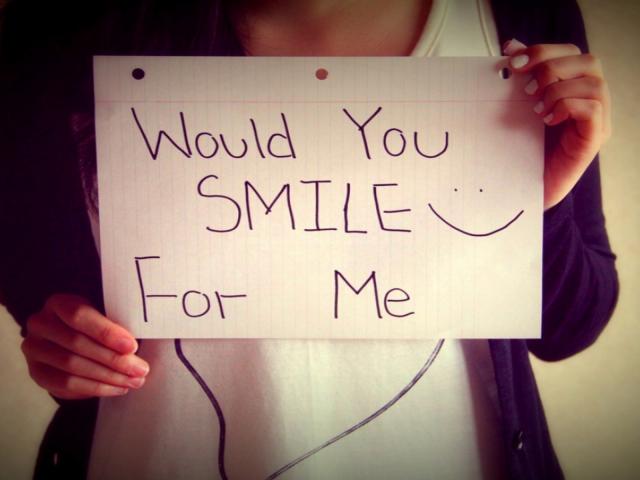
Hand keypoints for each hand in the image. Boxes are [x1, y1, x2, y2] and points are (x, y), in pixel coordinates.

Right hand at [21, 293, 149, 398]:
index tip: (132, 347)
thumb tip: (134, 346)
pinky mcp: (37, 372)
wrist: (73, 338)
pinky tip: (117, 388)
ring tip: (133, 381)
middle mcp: (40, 324)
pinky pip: (65, 385)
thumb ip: (116, 323)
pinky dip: (95, 389)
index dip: (106, 332)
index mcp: (58, 303)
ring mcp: (35, 349)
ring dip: (108, 377)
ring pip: (72, 367)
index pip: (78, 316)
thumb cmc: (96, 323)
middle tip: (140, 370)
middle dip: (114, 360)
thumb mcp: (105, 314)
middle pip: (77, 344)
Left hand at [503, 39, 610, 209]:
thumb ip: (519, 79)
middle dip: (551, 66)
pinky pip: (593, 108)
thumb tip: (511, 46)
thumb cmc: (519, 150)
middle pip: (588, 61)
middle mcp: (590, 102)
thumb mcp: (516, 108)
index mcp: (573, 89)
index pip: (572, 53)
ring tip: (535, 108)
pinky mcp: (592, 140)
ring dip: (558, 88)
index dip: (543, 50)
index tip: (512, 61)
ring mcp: (596, 121)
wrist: (520, 190)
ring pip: (593, 83)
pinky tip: (546, 119)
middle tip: (524, 87)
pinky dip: (567, 106)